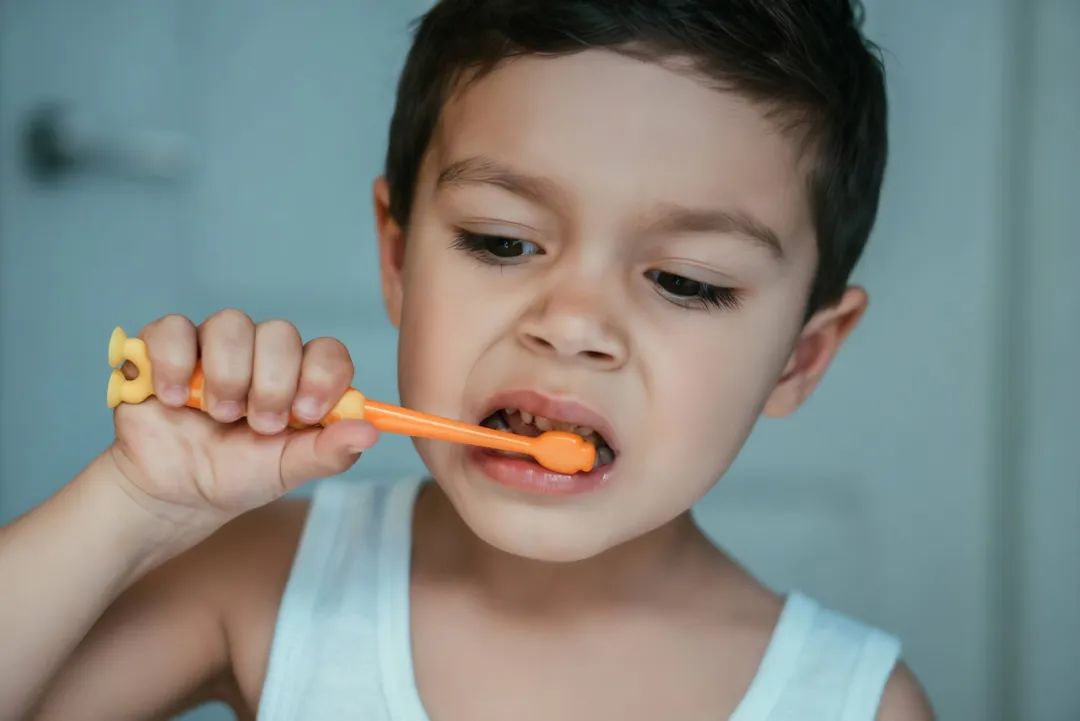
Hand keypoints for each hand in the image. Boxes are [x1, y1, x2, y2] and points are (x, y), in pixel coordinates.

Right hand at [109, 310, 377, 531]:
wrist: (174, 493)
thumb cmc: (237, 475)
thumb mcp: (286, 470)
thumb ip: (328, 452)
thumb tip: (370, 433)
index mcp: (299, 379)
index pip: (327, 351)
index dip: (322, 376)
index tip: (307, 414)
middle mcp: (261, 354)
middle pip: (280, 333)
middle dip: (272, 384)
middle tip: (259, 424)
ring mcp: (214, 346)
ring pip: (231, 323)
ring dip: (227, 375)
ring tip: (217, 415)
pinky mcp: (166, 347)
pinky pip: (174, 327)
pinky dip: (175, 363)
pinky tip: (173, 399)